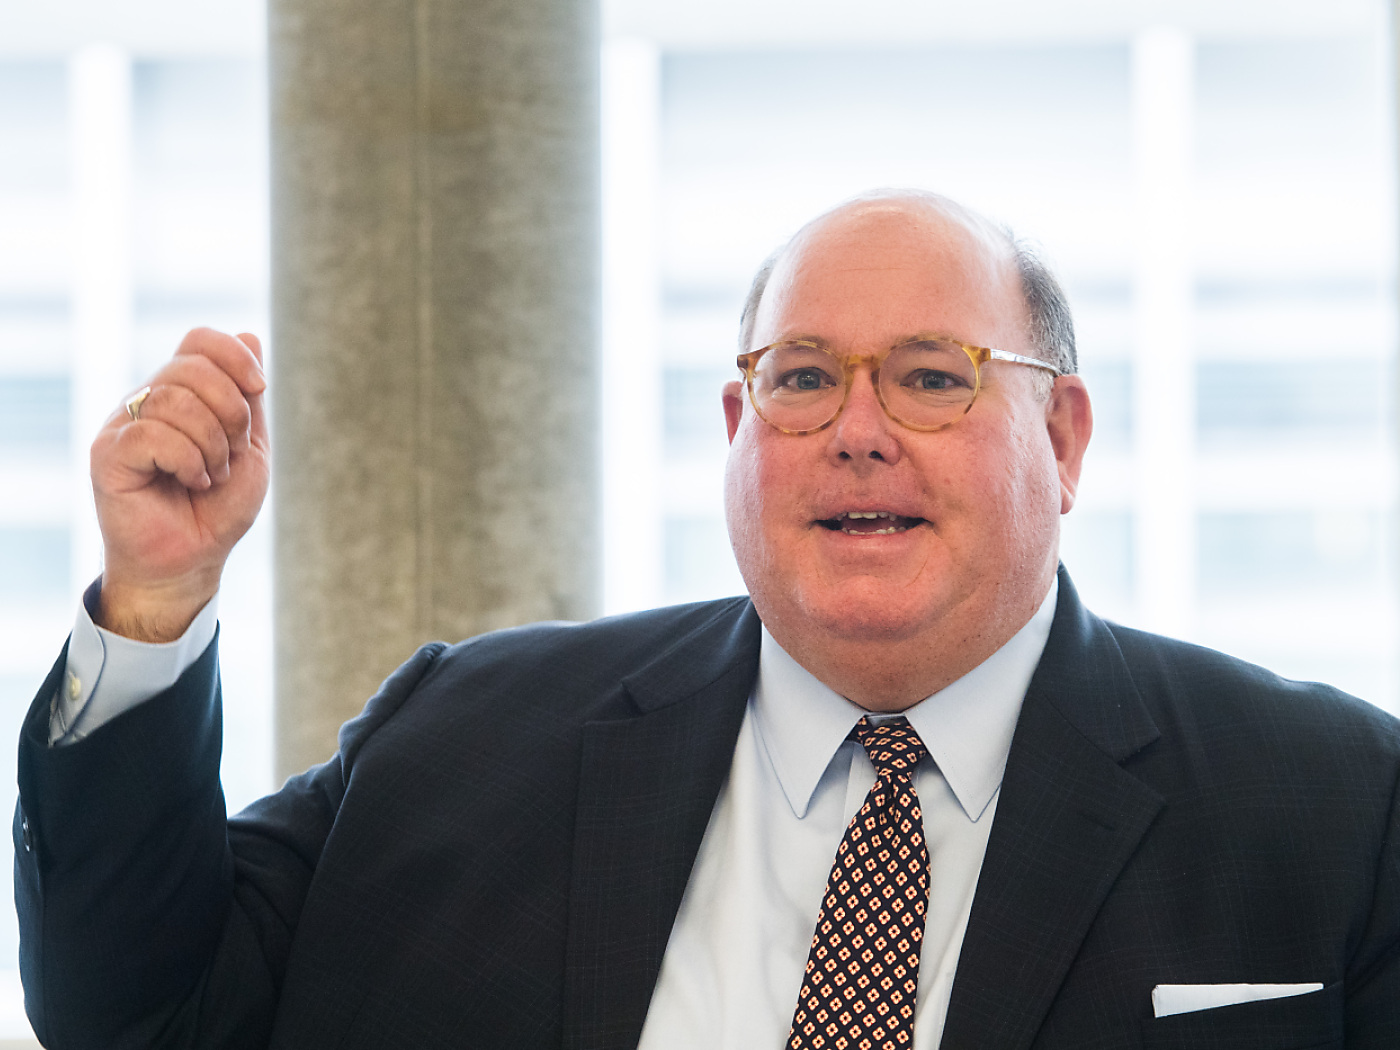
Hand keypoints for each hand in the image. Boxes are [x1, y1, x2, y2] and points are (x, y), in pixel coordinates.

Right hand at [91, 328, 269, 641]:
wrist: (193, 559)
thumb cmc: (219, 508)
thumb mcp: (250, 447)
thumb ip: (248, 397)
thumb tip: (249, 334)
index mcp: (181, 393)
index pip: (199, 340)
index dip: (234, 356)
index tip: (259, 390)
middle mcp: (148, 401)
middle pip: (193, 367)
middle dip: (232, 412)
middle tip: (232, 454)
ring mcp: (124, 425)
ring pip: (175, 400)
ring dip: (212, 444)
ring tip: (210, 475)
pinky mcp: (108, 454)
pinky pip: (152, 434)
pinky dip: (187, 460)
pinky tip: (190, 482)